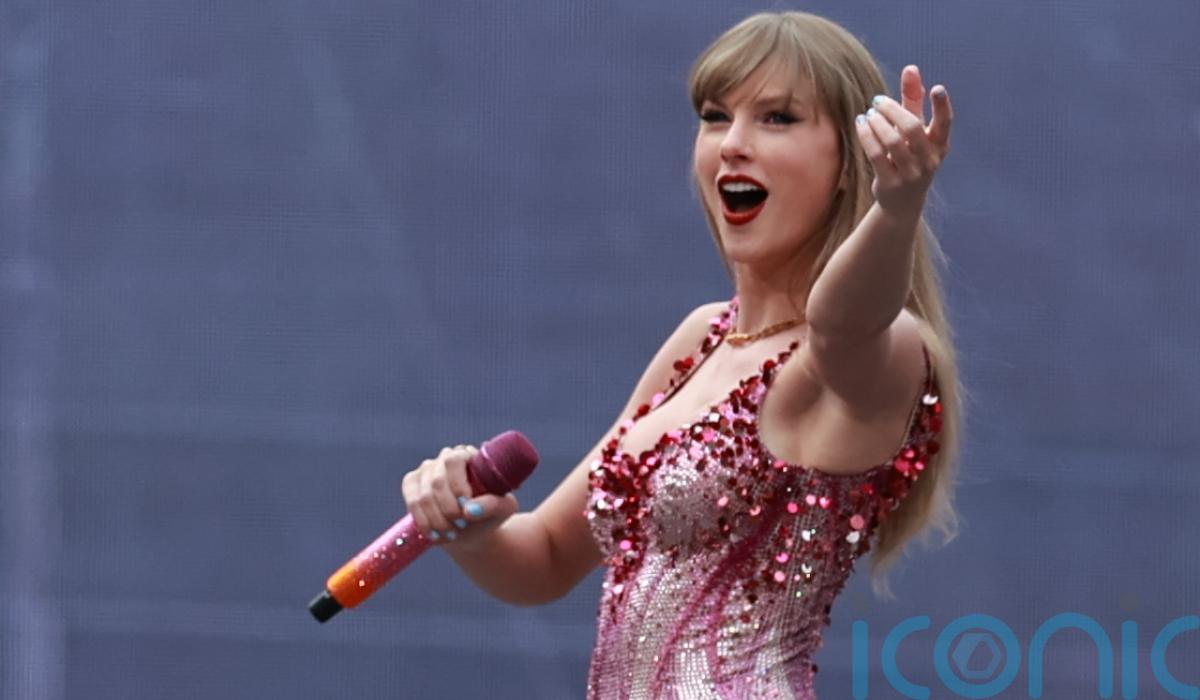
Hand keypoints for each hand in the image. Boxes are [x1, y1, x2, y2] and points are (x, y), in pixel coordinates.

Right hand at [400, 444, 518, 551]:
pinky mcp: (411, 485)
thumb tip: (469, 510)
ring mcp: (426, 470)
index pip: (454, 462)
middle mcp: (445, 458)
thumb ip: (492, 505)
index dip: (457, 485)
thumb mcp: (503, 509)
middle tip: (461, 525)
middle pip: (437, 481)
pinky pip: (412, 503)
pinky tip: (436, 535)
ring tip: (452, 534)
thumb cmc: (491, 513)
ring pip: (424, 496)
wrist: (473, 530)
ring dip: (437, 520)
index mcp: (469, 455)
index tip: (465, 507)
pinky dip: (424, 522)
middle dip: (448, 509)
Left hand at [855, 65, 952, 216]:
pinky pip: (876, 155)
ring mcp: (910, 174)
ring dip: (877, 122)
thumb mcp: (915, 129)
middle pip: (912, 128)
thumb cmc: (910, 156)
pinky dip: (867, 136)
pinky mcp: (890, 182)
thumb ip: (913, 100)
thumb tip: (911, 68)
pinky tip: (861, 124)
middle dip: (892, 110)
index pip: (945, 124)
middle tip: (877, 101)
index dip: (942, 106)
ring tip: (868, 114)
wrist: (902, 202)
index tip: (937, 88)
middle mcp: (928, 160)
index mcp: (939, 145)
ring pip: (892, 141)